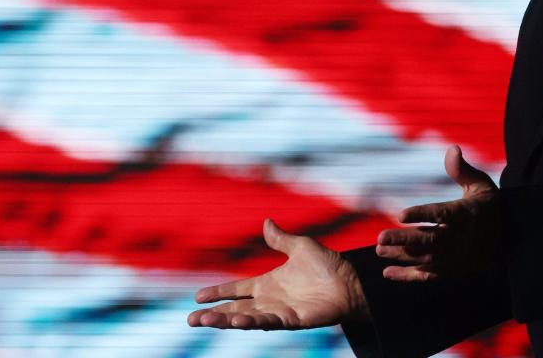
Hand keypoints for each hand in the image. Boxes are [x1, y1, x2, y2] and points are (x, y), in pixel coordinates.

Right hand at [186, 218, 369, 329]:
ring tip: (205, 321)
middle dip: (213, 314)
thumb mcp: (300, 246)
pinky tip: (237, 322)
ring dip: (225, 321)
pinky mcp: (292, 320)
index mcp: (267, 283)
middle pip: (234, 309)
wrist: (351, 281)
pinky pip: (268, 321)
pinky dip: (252, 322)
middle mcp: (269, 300)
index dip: (218, 292)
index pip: (236, 289)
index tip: (197, 297)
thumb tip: (266, 221)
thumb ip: (281, 239)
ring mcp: (279, 311)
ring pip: (245, 318)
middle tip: (191, 320)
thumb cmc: (328, 265)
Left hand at [376, 145, 499, 281]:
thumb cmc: (486, 206)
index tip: (400, 214)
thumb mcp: (480, 185)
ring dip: (401, 256)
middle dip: (404, 240)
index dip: (421, 214)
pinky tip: (387, 273)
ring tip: (379, 250)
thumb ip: (462, 170)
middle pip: (429, 240)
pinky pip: (428, 275)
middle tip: (380, 238)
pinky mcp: (452, 270)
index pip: (441, 214)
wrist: (508, 238)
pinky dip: (408, 276)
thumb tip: (452, 149)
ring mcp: (455, 257)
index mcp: (465, 215)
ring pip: (426, 258)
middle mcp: (459, 238)